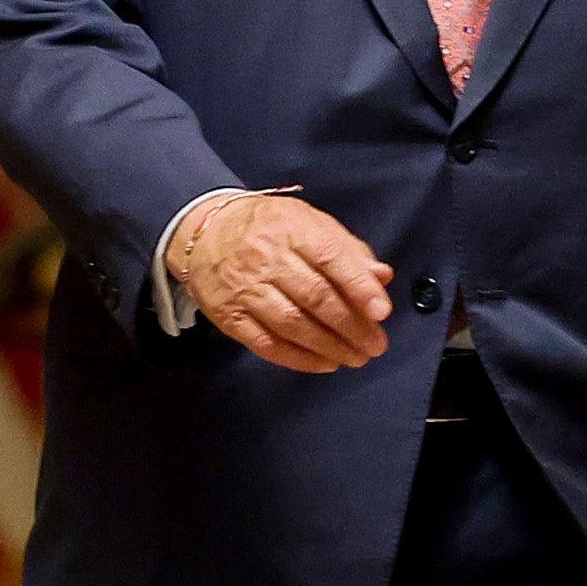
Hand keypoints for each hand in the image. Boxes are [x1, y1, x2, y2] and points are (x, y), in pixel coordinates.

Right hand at [168, 193, 394, 372]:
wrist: (204, 232)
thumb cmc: (267, 228)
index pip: (330, 258)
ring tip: (354, 356)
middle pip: (314, 297)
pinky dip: (298, 358)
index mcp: (290, 227)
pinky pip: (266, 343)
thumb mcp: (309, 222)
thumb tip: (380, 277)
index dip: (359, 287)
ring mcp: (244, 288)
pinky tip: (323, 363)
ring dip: (329, 346)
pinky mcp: (229, 315)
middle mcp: (265, 257)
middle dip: (351, 326)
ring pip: (292, 324)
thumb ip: (347, 249)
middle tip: (375, 344)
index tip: (382, 311)